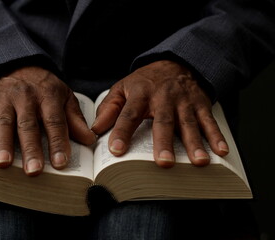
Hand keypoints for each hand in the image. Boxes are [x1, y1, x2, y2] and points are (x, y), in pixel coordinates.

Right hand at [0, 66, 95, 175]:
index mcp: (49, 97)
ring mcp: (5, 98)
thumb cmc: (44, 87)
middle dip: (31, 149)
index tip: (61, 163)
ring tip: (2, 164)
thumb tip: (89, 140)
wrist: (18, 64)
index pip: (55, 122)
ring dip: (3, 143)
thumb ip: (75, 119)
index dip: (58, 143)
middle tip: (33, 171)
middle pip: (29, 125)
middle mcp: (27, 97)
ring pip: (4, 122)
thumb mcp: (64, 96)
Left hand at [91, 60, 228, 167]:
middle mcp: (163, 97)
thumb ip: (109, 108)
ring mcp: (184, 101)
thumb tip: (95, 129)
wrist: (175, 63)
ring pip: (189, 123)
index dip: (122, 132)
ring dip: (194, 143)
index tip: (116, 150)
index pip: (128, 114)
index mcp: (140, 93)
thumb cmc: (145, 81)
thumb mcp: (123, 88)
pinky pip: (209, 120)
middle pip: (163, 121)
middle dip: (163, 142)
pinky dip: (216, 135)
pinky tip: (220, 151)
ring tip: (198, 162)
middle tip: (163, 163)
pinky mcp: (200, 104)